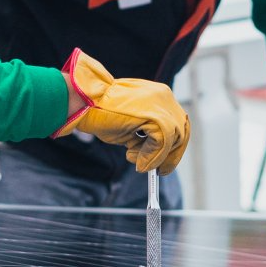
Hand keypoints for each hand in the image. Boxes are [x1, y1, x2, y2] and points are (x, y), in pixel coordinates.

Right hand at [54, 49, 189, 173]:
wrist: (84, 103)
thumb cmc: (101, 114)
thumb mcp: (130, 125)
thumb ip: (146, 135)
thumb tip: (156, 157)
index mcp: (158, 95)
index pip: (176, 123)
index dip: (172, 145)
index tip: (164, 162)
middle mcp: (164, 97)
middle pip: (181, 132)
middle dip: (170, 155)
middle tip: (159, 171)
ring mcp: (161, 105)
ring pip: (172, 139)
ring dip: (156, 157)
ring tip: (135, 160)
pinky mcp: (156, 117)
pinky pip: (162, 144)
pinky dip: (151, 157)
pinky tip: (134, 159)